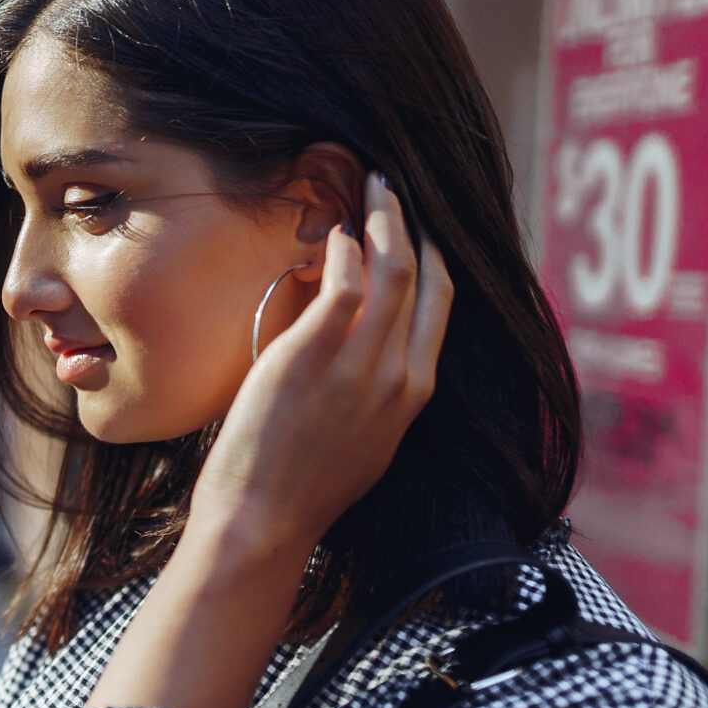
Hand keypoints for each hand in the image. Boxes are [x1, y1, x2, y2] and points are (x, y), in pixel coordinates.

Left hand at [194, 171, 452, 557]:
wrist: (266, 520)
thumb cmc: (300, 485)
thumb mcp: (360, 437)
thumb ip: (369, 387)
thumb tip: (355, 340)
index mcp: (415, 393)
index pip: (442, 305)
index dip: (433, 257)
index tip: (416, 227)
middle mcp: (400, 374)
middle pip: (428, 277)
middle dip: (413, 224)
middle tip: (391, 188)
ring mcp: (362, 363)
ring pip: (394, 268)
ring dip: (383, 218)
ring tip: (369, 187)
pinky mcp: (316, 353)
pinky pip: (344, 281)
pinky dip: (343, 247)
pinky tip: (334, 231)